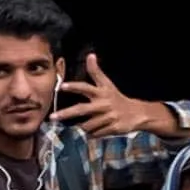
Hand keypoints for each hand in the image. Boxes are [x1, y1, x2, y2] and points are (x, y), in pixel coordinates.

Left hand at [48, 53, 169, 137]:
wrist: (136, 113)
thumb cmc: (116, 98)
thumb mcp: (107, 84)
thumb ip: (96, 72)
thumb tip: (90, 55)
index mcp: (101, 92)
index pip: (86, 88)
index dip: (74, 87)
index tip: (62, 86)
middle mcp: (103, 104)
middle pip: (81, 109)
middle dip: (66, 113)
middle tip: (52, 117)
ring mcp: (108, 117)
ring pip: (86, 125)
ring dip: (83, 127)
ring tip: (89, 124)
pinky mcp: (112, 128)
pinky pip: (94, 134)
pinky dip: (92, 134)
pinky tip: (97, 130)